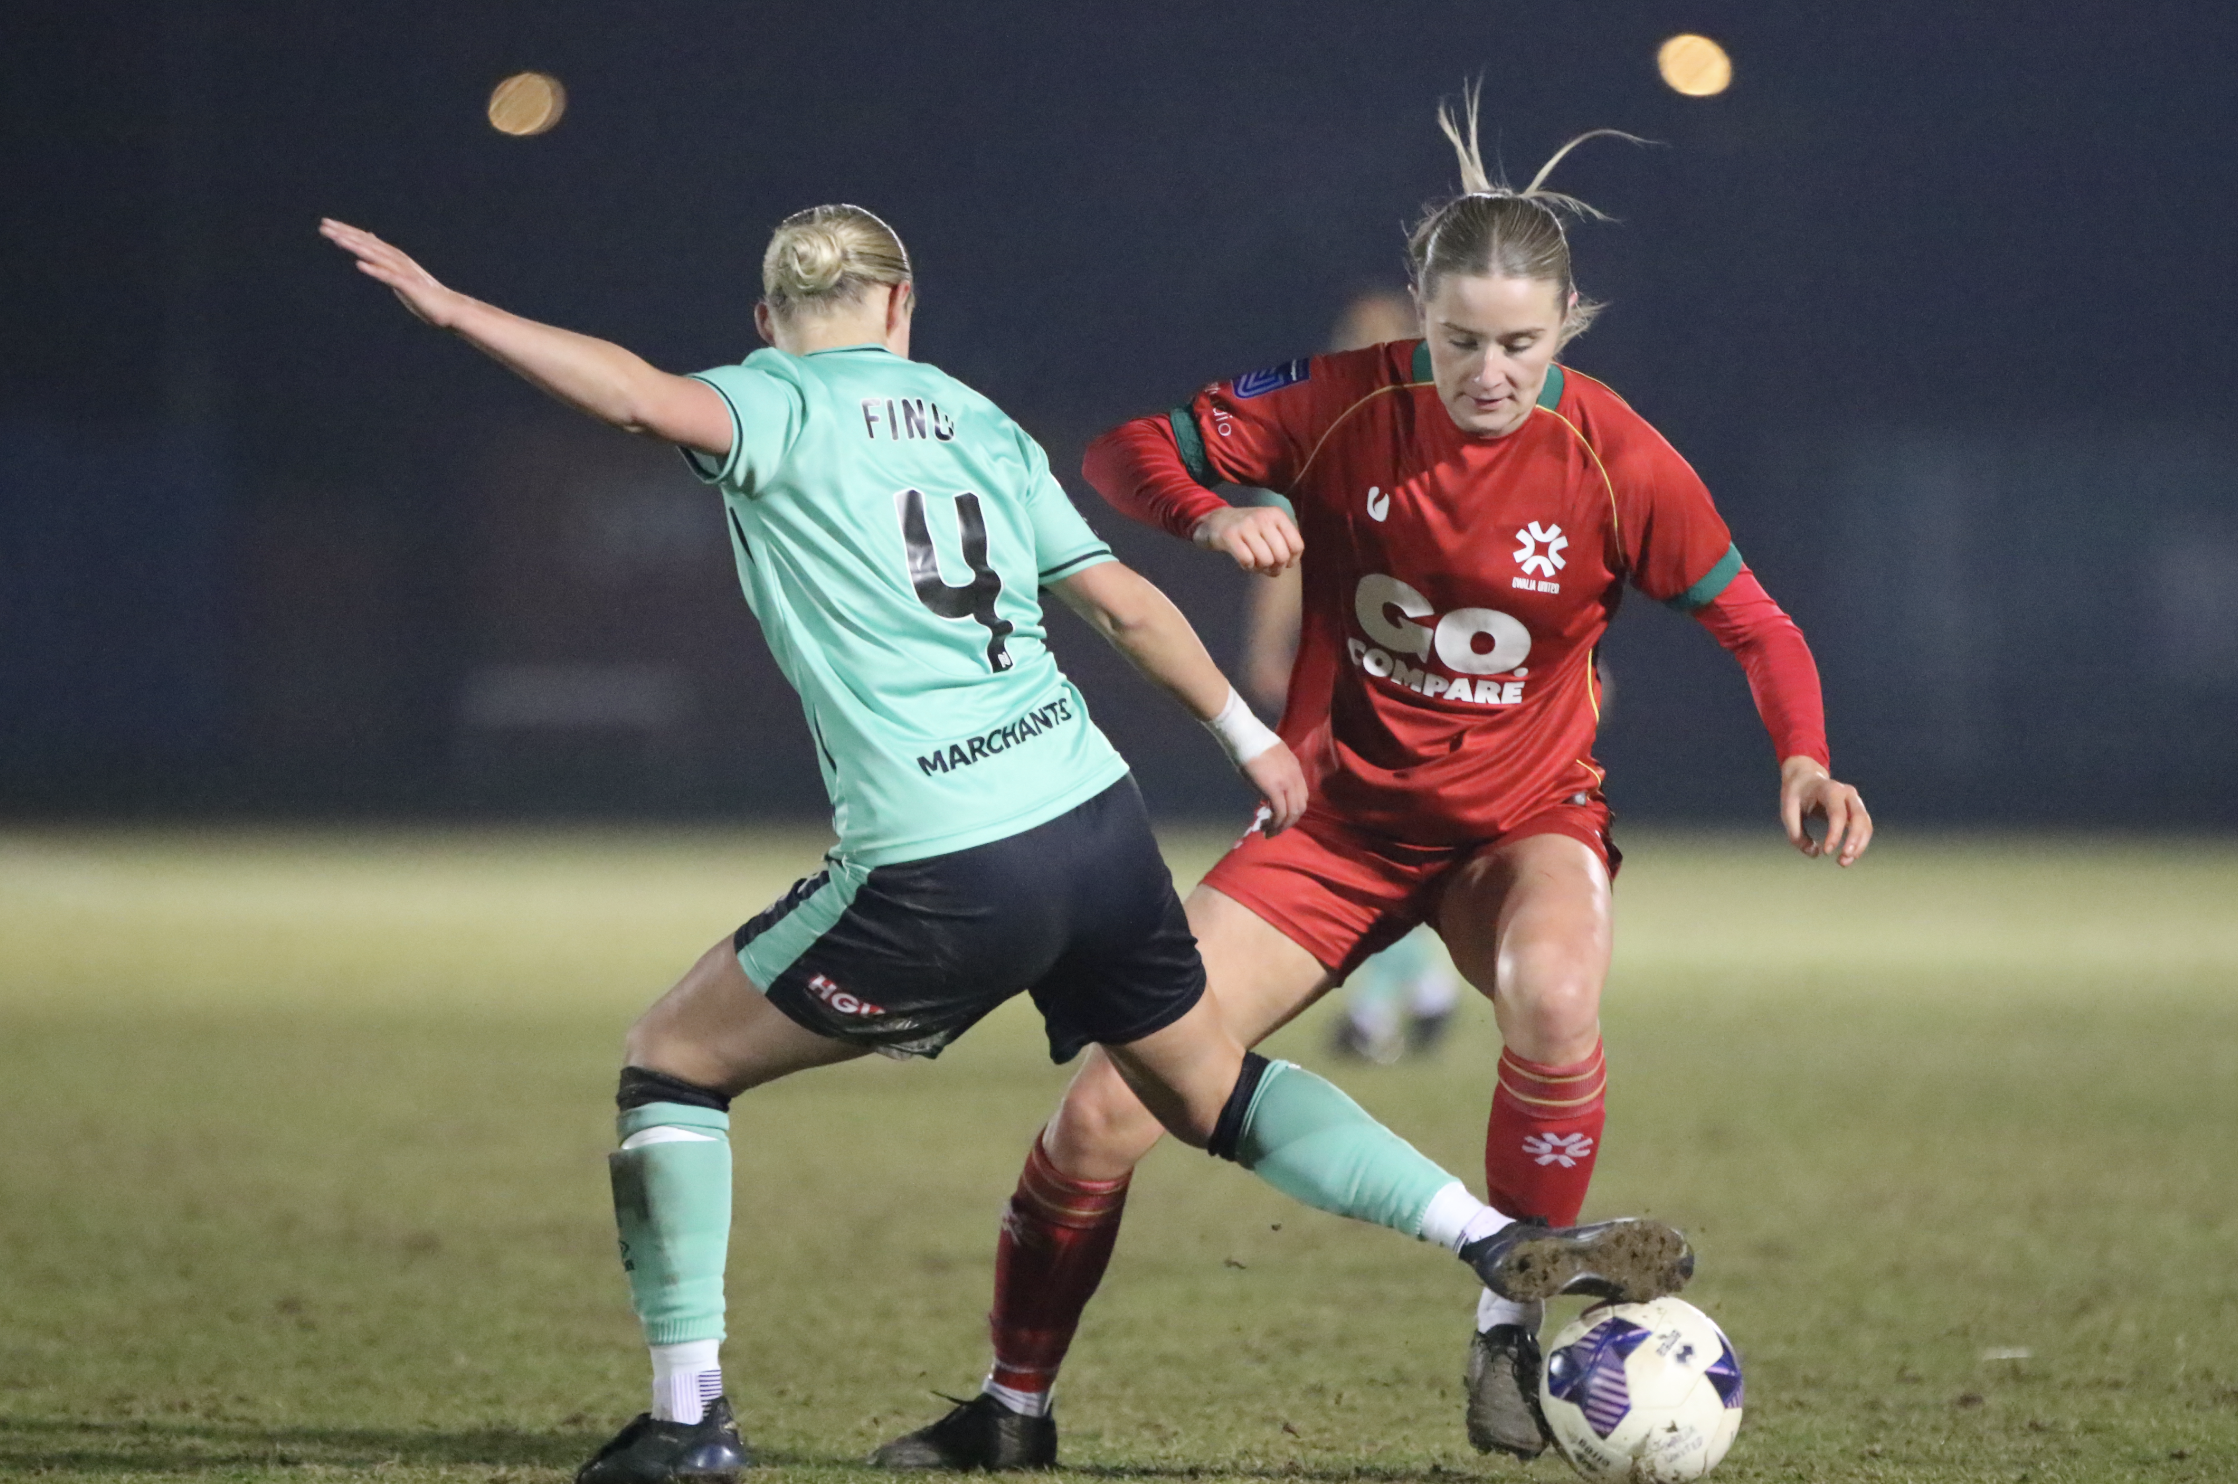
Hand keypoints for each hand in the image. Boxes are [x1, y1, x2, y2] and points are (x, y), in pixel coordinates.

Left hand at [320, 218, 467, 328]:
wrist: (452, 310)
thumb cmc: (426, 297)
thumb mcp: (402, 277)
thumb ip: (387, 263)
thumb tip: (377, 250)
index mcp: (395, 259)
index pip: (367, 242)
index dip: (347, 232)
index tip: (327, 225)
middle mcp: (398, 261)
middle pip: (368, 244)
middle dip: (346, 234)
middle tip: (324, 225)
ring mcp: (404, 273)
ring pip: (377, 256)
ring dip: (357, 247)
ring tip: (338, 240)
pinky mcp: (410, 287)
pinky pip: (390, 277)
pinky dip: (375, 270)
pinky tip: (360, 265)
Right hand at [1192, 505, 1303, 573]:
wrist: (1215, 520)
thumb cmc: (1248, 530)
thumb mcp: (1269, 528)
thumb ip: (1284, 543)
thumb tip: (1288, 564)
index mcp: (1277, 515)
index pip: (1297, 545)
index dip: (1291, 561)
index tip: (1282, 562)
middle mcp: (1263, 517)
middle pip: (1282, 556)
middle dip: (1275, 568)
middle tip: (1266, 567)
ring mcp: (1246, 525)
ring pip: (1266, 560)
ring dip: (1260, 568)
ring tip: (1254, 563)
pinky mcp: (1230, 535)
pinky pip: (1248, 561)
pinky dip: (1247, 566)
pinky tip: (1244, 562)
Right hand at [1240, 740, 1307, 836]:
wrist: (1245, 735)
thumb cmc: (1251, 744)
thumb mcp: (1269, 759)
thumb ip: (1273, 774)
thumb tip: (1266, 791)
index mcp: (1295, 768)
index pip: (1302, 796)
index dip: (1292, 810)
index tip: (1280, 817)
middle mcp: (1295, 776)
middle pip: (1300, 807)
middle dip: (1288, 822)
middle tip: (1275, 829)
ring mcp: (1286, 782)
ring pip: (1292, 813)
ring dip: (1281, 826)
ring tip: (1269, 832)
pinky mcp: (1274, 788)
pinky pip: (1280, 812)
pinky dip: (1275, 824)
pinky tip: (1265, 827)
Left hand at [1779, 755, 1871, 864]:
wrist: (1806, 778)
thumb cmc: (1796, 794)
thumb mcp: (1787, 811)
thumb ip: (1796, 834)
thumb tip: (1814, 854)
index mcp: (1829, 789)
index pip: (1838, 813)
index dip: (1835, 834)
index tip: (1826, 851)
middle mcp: (1847, 793)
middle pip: (1859, 817)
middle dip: (1854, 840)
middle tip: (1843, 860)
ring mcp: (1855, 801)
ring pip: (1865, 824)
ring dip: (1859, 845)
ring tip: (1844, 862)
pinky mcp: (1857, 810)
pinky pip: (1864, 827)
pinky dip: (1859, 843)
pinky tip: (1848, 856)